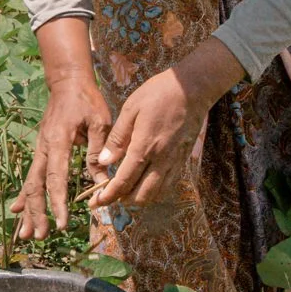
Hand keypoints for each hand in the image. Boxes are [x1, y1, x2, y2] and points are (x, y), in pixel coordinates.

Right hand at [11, 17, 111, 239]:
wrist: (67, 82)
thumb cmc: (86, 100)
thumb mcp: (100, 121)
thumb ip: (99, 150)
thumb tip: (102, 179)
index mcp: (59, 141)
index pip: (56, 177)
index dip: (57, 202)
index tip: (63, 223)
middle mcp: (44, 148)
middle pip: (36, 185)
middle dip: (37, 213)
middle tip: (39, 236)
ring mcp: (39, 150)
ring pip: (30, 184)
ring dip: (28, 210)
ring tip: (25, 234)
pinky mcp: (41, 151)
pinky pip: (31, 177)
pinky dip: (24, 196)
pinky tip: (19, 212)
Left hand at [91, 37, 244, 207]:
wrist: (193, 88)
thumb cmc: (159, 93)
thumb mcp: (131, 109)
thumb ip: (117, 138)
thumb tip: (104, 161)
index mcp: (145, 147)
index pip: (124, 181)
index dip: (109, 196)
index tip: (96, 203)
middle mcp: (162, 159)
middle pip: (141, 195)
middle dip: (121, 201)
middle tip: (106, 198)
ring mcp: (175, 161)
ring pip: (157, 194)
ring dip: (138, 198)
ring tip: (123, 192)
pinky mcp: (184, 159)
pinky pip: (168, 184)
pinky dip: (154, 190)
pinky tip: (143, 182)